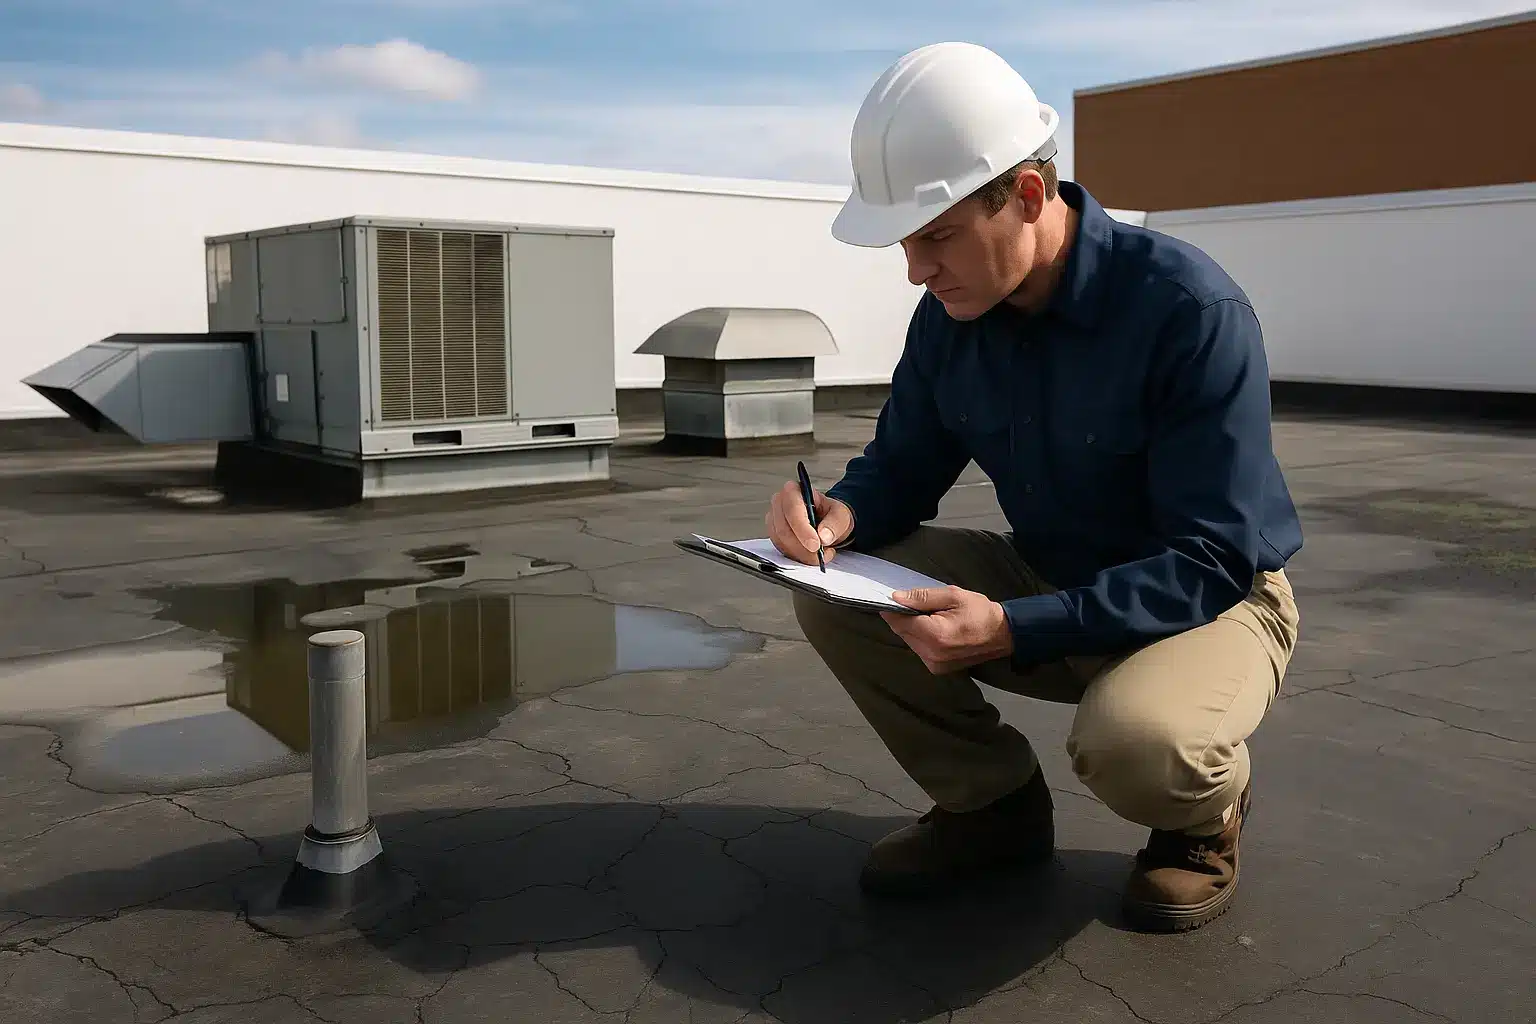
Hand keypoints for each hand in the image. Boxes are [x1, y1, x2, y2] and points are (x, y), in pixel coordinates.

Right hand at [766, 480, 852, 564]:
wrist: (826, 522)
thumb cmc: (830, 513)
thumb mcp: (840, 514)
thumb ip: (834, 523)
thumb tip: (823, 535)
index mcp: (794, 490)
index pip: (792, 509)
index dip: (802, 529)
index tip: (815, 544)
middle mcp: (780, 502)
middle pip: (784, 529)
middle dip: (803, 547)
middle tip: (821, 554)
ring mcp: (774, 519)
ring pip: (781, 542)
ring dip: (801, 554)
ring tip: (819, 554)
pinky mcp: (774, 534)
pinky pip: (781, 549)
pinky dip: (797, 556)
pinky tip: (810, 555)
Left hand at [880, 585, 1013, 673]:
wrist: (1002, 635)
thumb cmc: (980, 612)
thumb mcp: (953, 596)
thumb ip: (922, 597)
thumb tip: (896, 598)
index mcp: (935, 635)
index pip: (899, 622)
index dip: (892, 609)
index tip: (892, 598)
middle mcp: (931, 654)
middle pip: (902, 632)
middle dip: (904, 617)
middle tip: (918, 604)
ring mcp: (934, 664)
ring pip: (909, 641)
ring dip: (912, 628)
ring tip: (932, 617)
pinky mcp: (937, 669)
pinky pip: (919, 649)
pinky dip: (921, 638)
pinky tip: (935, 629)